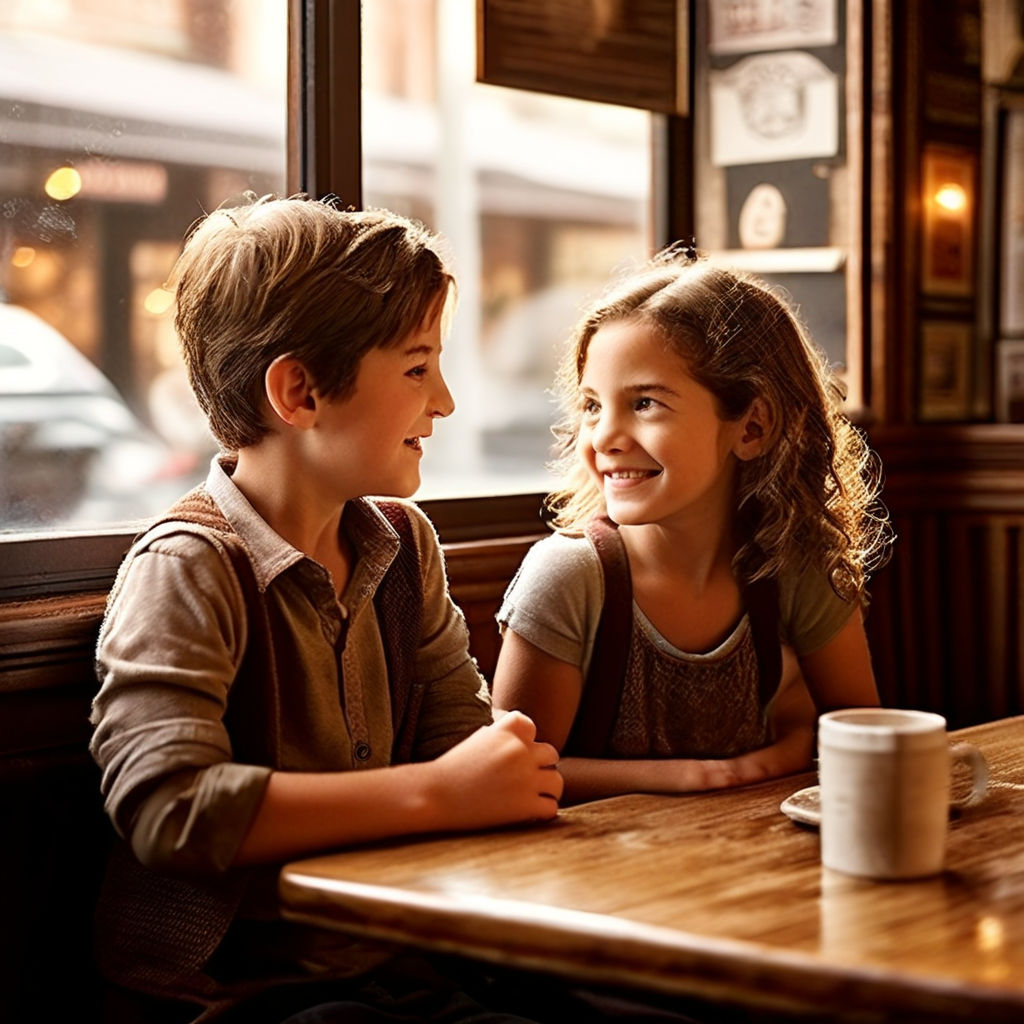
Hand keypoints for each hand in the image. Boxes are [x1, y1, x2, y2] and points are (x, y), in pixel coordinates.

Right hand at [427, 711, 562, 829]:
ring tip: (532, 798)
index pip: (531, 727)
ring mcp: (525, 779)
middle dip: (541, 766)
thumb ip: (499, 736)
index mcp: (506, 732)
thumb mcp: (476, 741)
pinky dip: (543, 813)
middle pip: (551, 755)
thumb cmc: (450, 770)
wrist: (433, 795)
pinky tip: (529, 814)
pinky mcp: (525, 806)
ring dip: (547, 790)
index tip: (514, 755)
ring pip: (557, 781)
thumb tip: (517, 740)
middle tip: (525, 780)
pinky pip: (551, 808)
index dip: (526, 741)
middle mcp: (520, 752)